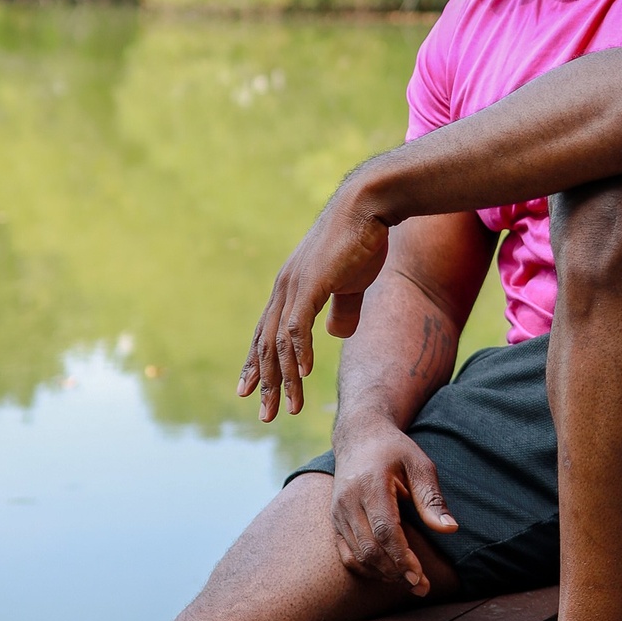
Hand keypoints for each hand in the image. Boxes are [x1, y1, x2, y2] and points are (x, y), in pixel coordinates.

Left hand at [238, 179, 389, 420]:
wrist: (369, 205)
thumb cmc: (363, 240)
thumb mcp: (352, 283)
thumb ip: (343, 308)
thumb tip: (336, 335)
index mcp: (291, 288)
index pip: (266, 333)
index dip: (258, 364)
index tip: (252, 391)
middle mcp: (284, 289)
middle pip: (265, 344)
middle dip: (265, 382)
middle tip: (264, 414)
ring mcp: (294, 286)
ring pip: (278, 343)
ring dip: (283, 379)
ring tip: (288, 407)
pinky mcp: (310, 284)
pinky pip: (296, 327)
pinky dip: (297, 353)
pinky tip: (302, 374)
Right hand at [330, 428, 458, 589]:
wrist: (359, 436)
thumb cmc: (395, 449)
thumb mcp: (419, 464)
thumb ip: (431, 498)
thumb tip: (450, 529)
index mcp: (371, 485)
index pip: (385, 530)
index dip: (402, 557)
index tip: (420, 577)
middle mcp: (349, 501)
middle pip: (369, 548)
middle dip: (396, 572)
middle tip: (421, 587)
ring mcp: (338, 512)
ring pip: (356, 555)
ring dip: (382, 574)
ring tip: (409, 583)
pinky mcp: (335, 520)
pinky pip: (346, 554)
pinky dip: (366, 569)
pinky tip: (388, 573)